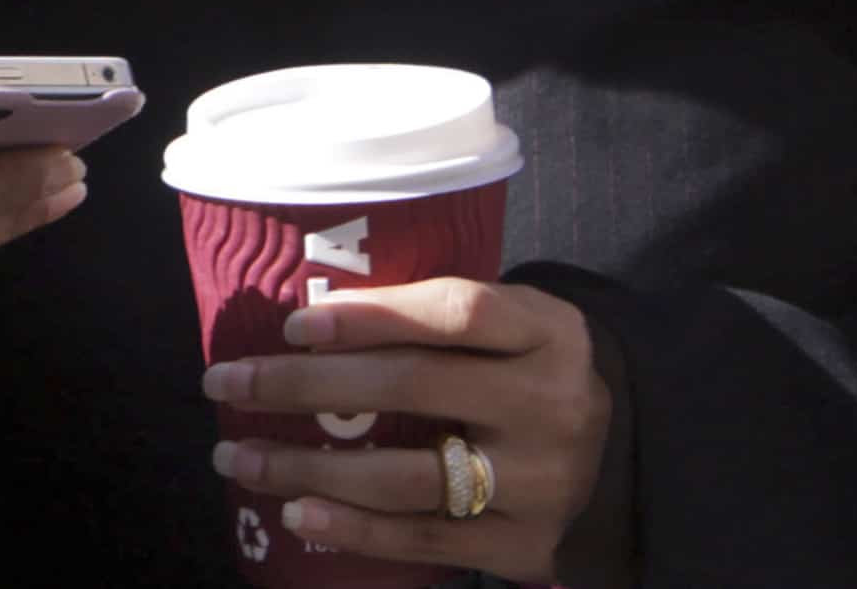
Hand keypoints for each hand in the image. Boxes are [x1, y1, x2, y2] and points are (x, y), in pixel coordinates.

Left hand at [204, 278, 610, 582]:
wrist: (629, 463)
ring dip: (308, 467)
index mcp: (549, 331)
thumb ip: (441, 319)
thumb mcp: (518, 327)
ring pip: (406, 475)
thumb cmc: (536, 375)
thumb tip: (309, 323)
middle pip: (413, 387)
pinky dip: (354, 528)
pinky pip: (424, 539)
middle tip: (227, 382)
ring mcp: (539, 481)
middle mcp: (550, 403)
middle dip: (305, 387)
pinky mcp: (524, 544)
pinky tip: (296, 512)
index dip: (370, 315)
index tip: (292, 323)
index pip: (455, 312)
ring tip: (238, 455)